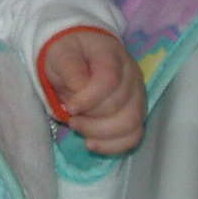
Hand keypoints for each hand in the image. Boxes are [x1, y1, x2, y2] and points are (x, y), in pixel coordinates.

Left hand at [41, 29, 145, 154]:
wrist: (80, 52)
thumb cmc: (70, 52)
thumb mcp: (60, 53)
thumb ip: (69, 67)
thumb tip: (79, 89)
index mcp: (111, 54)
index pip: (109, 80)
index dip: (89, 99)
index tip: (70, 108)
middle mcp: (131, 74)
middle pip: (121, 106)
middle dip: (91, 119)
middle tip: (71, 118)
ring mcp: (137, 94)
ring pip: (131, 124)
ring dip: (100, 134)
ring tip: (78, 128)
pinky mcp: (136, 112)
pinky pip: (133, 136)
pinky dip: (113, 145)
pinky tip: (92, 144)